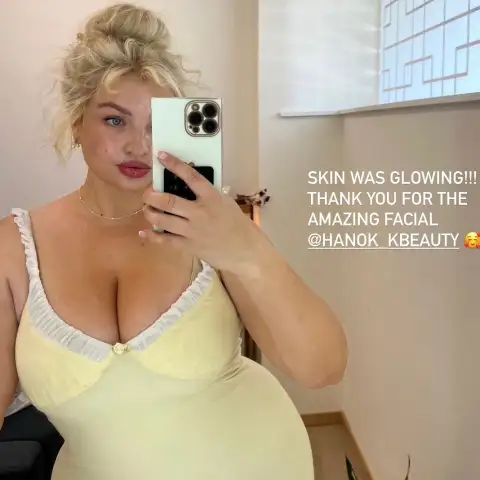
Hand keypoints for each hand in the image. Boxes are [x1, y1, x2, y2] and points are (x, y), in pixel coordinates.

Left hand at [140, 152, 270, 275]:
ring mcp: (192, 230)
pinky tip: (144, 232)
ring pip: (162, 220)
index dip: (174, 164)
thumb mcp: (226, 203)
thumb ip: (208, 194)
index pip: (190, 176)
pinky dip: (153, 236)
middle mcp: (200, 212)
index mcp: (212, 198)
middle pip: (168, 201)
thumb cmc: (237, 224)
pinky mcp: (189, 246)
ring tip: (148, 209)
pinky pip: (166, 240)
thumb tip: (190, 186)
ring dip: (150, 213)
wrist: (244, 250)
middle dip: (151, 196)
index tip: (160, 155)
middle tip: (147, 194)